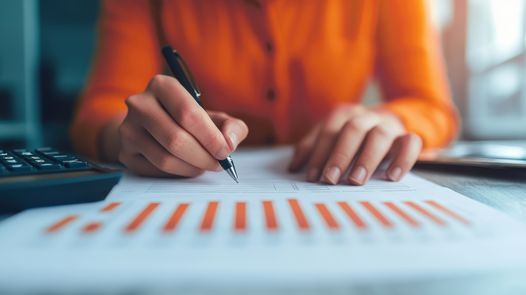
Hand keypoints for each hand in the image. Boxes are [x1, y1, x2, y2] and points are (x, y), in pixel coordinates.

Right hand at [112, 75, 248, 176]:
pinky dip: (178, 173)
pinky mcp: (125, 152)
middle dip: (203, 156)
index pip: (188, 114)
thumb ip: (231, 127)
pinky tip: (187, 167)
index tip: (225, 151)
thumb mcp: (213, 117)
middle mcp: (140, 104)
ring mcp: (128, 129)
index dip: (210, 137)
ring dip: (192, 167)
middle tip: (218, 164)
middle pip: (176, 139)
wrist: (151, 127)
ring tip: (204, 165)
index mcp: (162, 86)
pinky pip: (156, 170)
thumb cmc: (188, 121)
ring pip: (165, 158)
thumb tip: (230, 142)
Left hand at [288, 104, 421, 184]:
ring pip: (380, 135)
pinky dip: (403, 159)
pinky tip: (392, 177)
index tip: (311, 176)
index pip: (329, 130)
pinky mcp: (408, 136)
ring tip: (356, 180)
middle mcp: (367, 116)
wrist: (392, 125)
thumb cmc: (355, 138)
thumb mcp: (334, 138)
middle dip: (339, 155)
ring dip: (366, 158)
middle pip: (353, 129)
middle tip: (329, 179)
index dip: (318, 152)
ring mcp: (389, 125)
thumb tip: (293, 167)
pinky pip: (410, 143)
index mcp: (346, 114)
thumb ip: (314, 148)